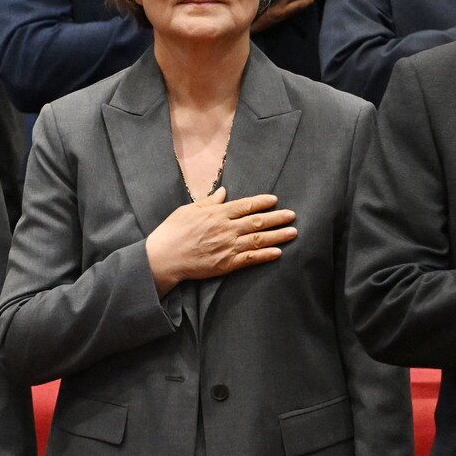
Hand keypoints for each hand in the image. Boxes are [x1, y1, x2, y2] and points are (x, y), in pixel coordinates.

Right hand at [145, 188, 296, 296]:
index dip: (261, 202)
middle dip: (277, 218)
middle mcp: (225, 229)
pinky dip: (265, 255)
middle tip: (292, 215)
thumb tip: (223, 192)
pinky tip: (277, 252)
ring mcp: (227, 247)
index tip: (274, 200)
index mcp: (216, 214)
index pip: (245, 206)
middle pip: (257, 221)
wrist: (163, 258)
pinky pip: (250, 259)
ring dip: (277, 236)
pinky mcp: (226, 264)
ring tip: (292, 232)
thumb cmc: (171, 232)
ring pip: (258, 239)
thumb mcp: (187, 210)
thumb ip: (208, 202)